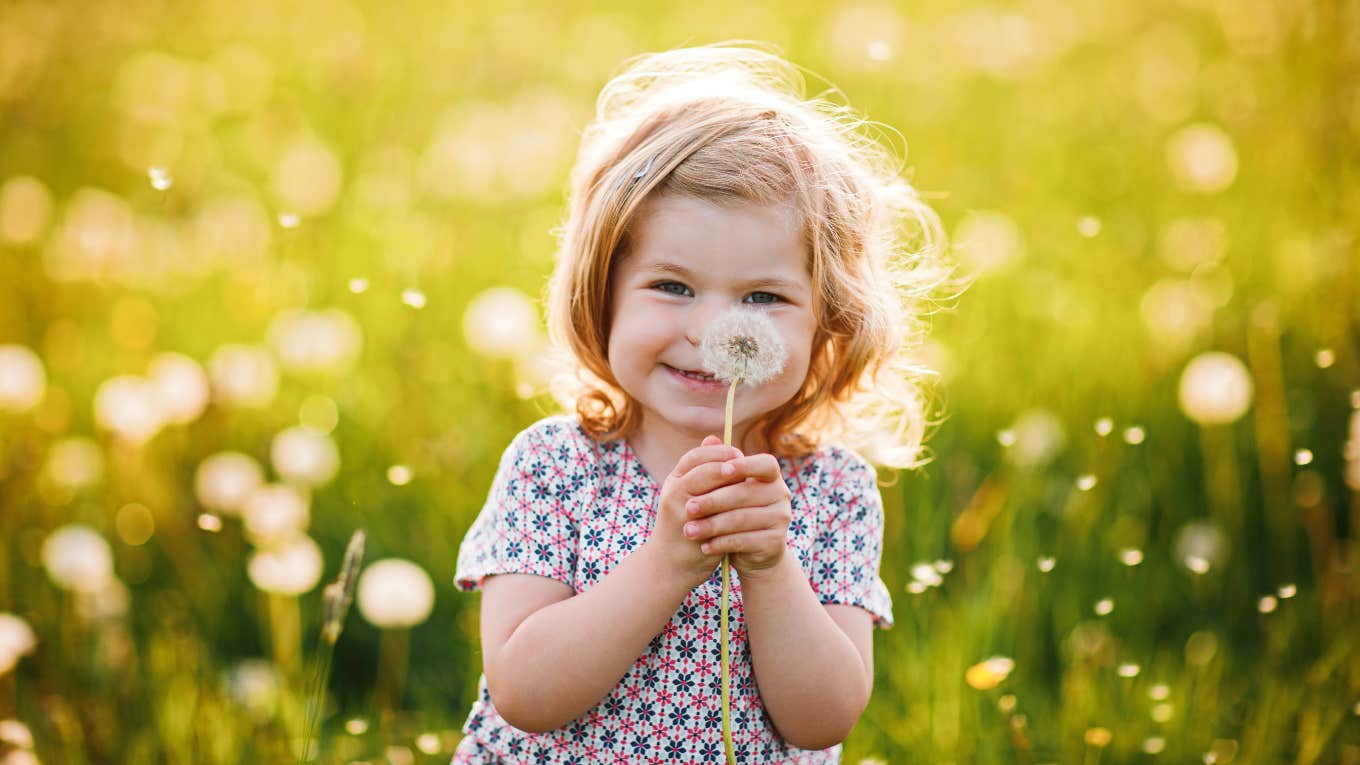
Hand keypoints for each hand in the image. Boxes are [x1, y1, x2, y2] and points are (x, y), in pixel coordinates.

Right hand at [647, 435, 745, 588]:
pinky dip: (734, 508)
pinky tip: (749, 507)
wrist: (670, 564)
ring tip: (752, 485)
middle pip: (704, 468)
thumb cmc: (686, 525)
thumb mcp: (690, 493)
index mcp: (674, 481)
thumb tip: (717, 438)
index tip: (739, 454)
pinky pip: (716, 514)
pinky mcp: (692, 531)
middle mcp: (673, 492)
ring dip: (734, 484)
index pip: (696, 455)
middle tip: (750, 468)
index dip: (720, 452)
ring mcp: (680, 512)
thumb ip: (704, 469)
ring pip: (710, 490)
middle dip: (730, 465)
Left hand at [681, 439, 791, 577]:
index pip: (765, 464)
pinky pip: (744, 541)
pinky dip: (720, 543)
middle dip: (712, 501)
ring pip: (741, 519)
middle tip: (688, 508)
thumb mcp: (727, 489)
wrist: (751, 552)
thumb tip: (709, 438)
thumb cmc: (734, 512)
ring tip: (689, 530)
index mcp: (771, 476)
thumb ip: (719, 465)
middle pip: (745, 494)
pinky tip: (704, 546)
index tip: (724, 468)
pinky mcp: (775, 543)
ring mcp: (781, 519)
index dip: (746, 465)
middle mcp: (781, 494)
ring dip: (711, 525)